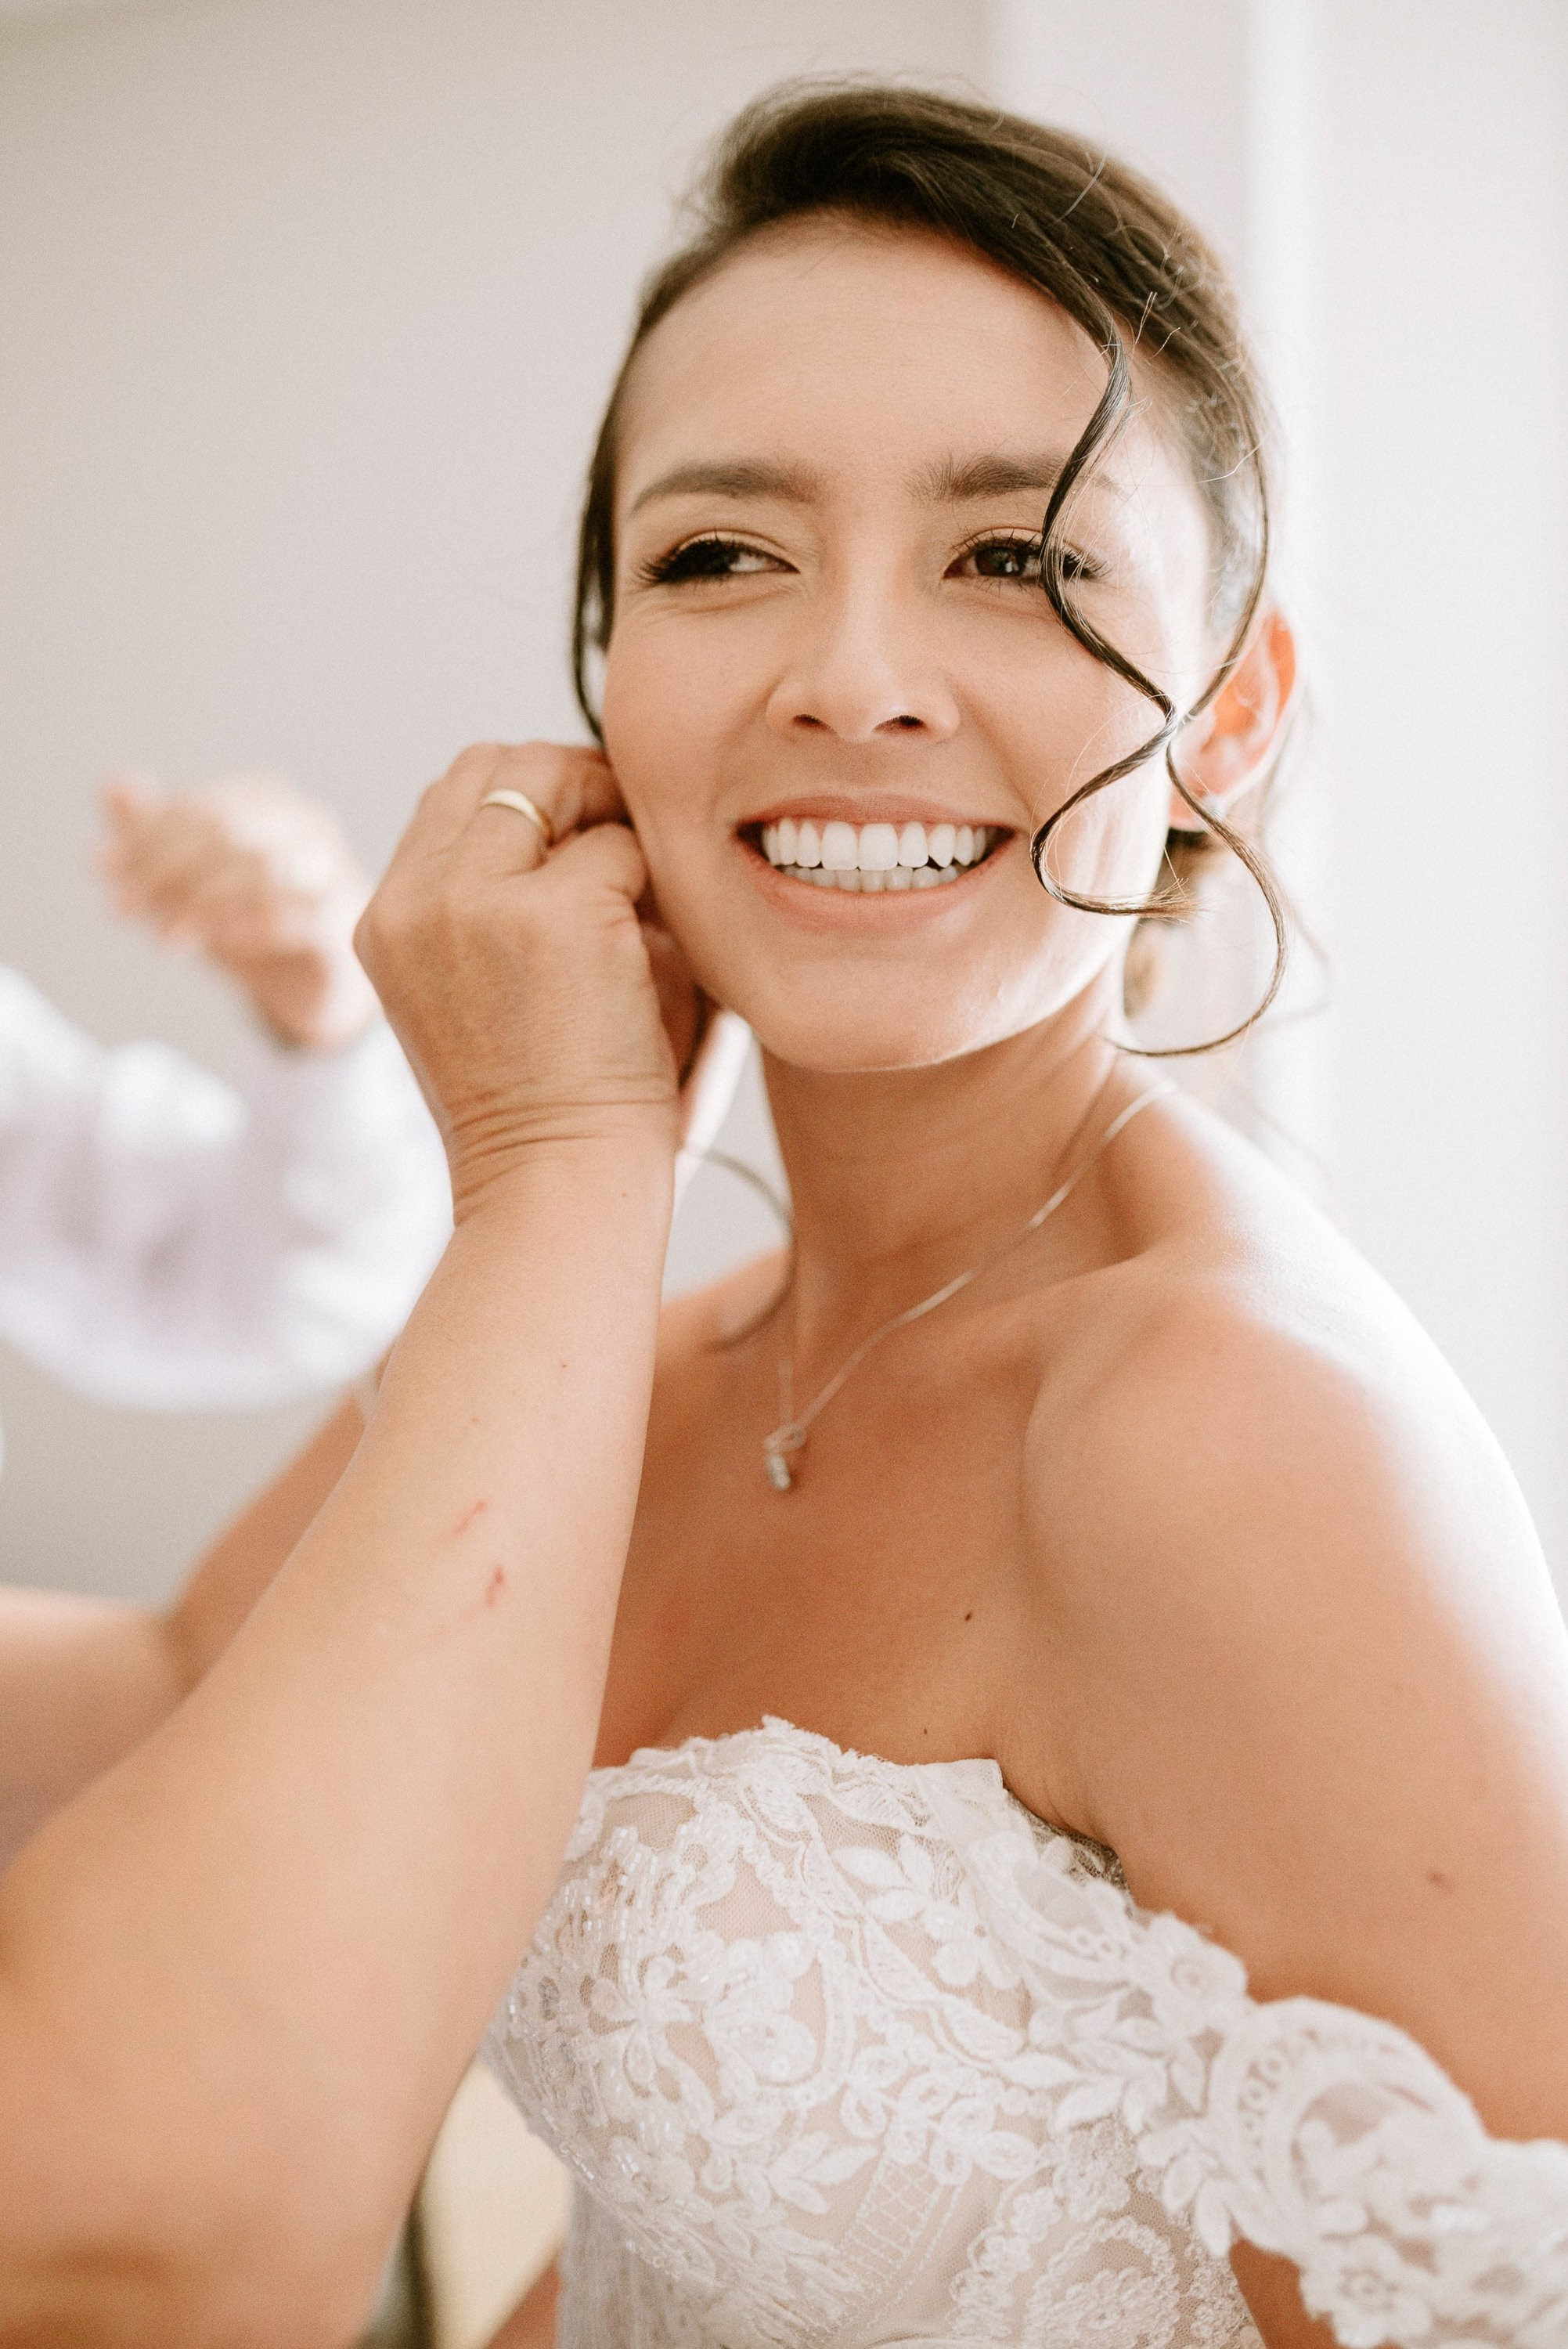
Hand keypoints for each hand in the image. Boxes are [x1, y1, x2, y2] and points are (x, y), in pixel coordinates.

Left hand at [97, 772, 379, 1051]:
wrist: (313, 979)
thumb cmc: (250, 916)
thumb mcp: (192, 877)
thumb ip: (155, 833)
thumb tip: (112, 787)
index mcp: (268, 801)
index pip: (197, 807)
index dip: (144, 837)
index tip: (100, 870)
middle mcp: (305, 826)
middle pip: (225, 832)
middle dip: (163, 871)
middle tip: (121, 908)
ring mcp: (330, 871)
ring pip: (258, 871)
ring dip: (199, 905)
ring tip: (163, 938)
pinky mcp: (341, 923)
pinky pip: (298, 917)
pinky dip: (254, 927)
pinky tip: (221, 943)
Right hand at [355, 742, 688, 1216]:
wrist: (555, 1189)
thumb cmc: (541, 1110)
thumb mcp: (473, 995)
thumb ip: (490, 905)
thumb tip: (577, 811)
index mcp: (387, 919)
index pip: (453, 794)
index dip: (529, 799)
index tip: (585, 841)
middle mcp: (417, 899)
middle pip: (495, 765)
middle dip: (572, 784)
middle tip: (628, 845)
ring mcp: (478, 900)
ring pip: (557, 782)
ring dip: (612, 822)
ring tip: (642, 896)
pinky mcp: (557, 913)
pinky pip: (624, 845)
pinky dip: (655, 887)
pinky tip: (659, 949)